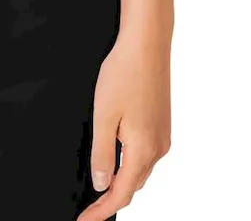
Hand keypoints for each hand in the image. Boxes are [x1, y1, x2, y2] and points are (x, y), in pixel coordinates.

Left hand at [76, 35, 171, 220]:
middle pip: (133, 186)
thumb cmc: (123, 75)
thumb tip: (102, 185)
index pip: (121, 193)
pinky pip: (145, 156)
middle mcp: (158, 148)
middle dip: (111, 200)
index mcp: (143, 150)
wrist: (147, 46)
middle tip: (87, 209)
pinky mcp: (162, 124)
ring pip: (140, 171)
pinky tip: (117, 160)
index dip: (101, 211)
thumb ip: (102, 153)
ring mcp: (163, 137)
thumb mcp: (103, 116)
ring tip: (99, 190)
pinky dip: (130, 166)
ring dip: (122, 183)